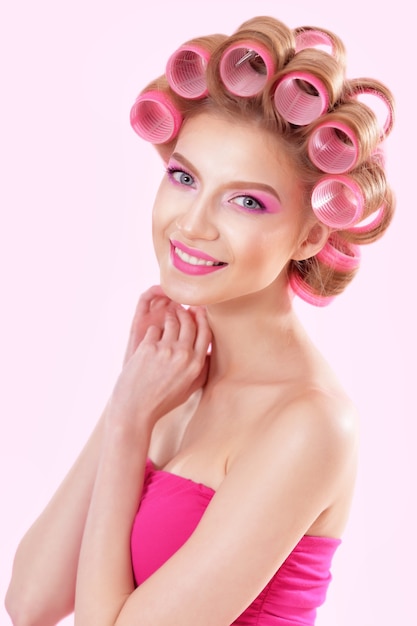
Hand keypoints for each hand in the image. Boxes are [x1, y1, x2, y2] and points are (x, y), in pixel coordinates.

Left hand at [110, 300, 211, 430]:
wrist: (135, 410)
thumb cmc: (161, 402)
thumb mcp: (187, 391)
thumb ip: (201, 372)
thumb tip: (209, 356)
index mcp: (196, 366)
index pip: (206, 334)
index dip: (203, 320)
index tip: (200, 313)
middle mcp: (183, 355)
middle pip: (189, 323)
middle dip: (186, 314)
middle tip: (182, 310)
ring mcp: (164, 350)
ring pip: (171, 322)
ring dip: (170, 317)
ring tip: (168, 316)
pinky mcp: (147, 347)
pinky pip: (153, 329)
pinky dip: (153, 330)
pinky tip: (152, 334)